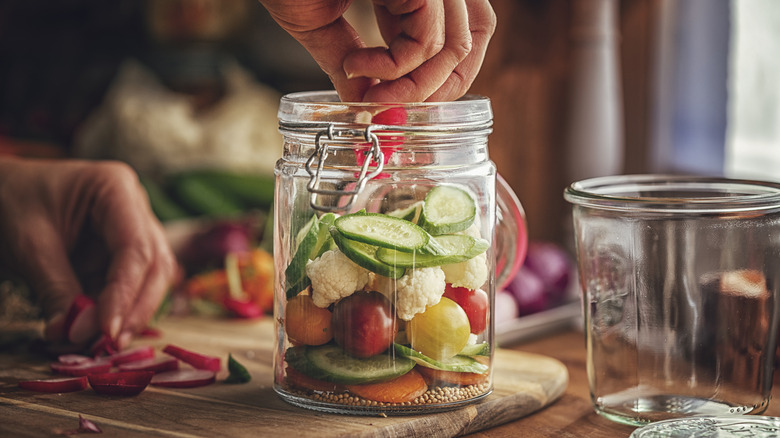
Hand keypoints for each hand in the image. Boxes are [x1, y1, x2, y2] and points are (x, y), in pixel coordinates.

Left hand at [0, 157, 177, 348]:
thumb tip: (74, 335)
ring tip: (98, 343)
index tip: (107, 331)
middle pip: (154, 266)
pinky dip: (111, 313)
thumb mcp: (29, 245)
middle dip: (136, 308)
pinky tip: (93, 333)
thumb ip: (56, 288)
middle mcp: (134, 210)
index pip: (136, 248)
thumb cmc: (9, 201)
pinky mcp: (118, 256)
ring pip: (148, 281)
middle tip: (110, 344)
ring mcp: (132, 232)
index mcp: (116, 189)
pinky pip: (126, 290)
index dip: (125, 293)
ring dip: (127, 314)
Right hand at [258, 0, 495, 101]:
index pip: (462, 34)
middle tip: (395, 109)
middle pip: (476, 37)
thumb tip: (367, 104)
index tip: (395, 101)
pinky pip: (425, 43)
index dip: (440, 76)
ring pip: (453, 48)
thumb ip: (353, 66)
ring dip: (410, 88)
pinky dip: (390, 71)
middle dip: (439, 85)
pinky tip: (353, 65)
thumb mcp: (323, 26)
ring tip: (368, 95)